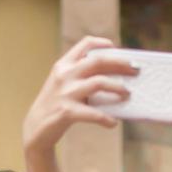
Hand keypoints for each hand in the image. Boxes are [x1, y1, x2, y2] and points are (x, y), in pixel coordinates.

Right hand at [22, 36, 137, 153]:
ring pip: (99, 82)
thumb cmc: (56, 104)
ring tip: (128, 94)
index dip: (103, 43)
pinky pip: (93, 113)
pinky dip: (106, 118)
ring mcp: (65, 93)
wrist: (36, 128)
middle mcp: (64, 75)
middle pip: (98, 61)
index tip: (116, 48)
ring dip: (117, 87)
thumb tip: (114, 74)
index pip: (85, 44)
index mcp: (64, 65)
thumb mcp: (63, 83)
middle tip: (135, 70)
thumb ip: (80, 75)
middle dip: (120, 64)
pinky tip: (113, 123)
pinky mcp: (67, 111)